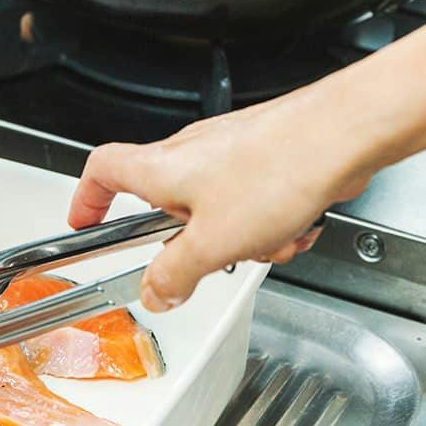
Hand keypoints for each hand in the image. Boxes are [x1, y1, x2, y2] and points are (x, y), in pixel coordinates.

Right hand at [68, 82, 372, 311]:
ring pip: (220, 210)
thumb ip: (175, 272)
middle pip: (169, 204)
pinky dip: (274, 221)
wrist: (342, 134)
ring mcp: (231, 152)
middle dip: (195, 242)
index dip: (87, 198)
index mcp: (162, 167)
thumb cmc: (279, 168)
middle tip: (212, 257)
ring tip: (273, 238)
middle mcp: (192, 152)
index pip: (102, 171)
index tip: (84, 222)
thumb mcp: (213, 242)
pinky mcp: (266, 156)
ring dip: (246, 237)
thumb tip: (154, 291)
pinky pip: (256, 201)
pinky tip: (297, 225)